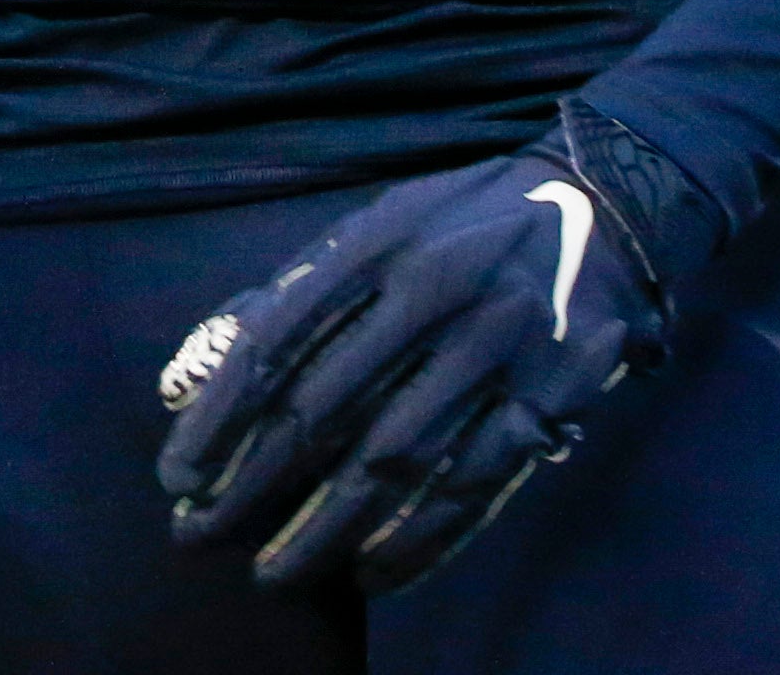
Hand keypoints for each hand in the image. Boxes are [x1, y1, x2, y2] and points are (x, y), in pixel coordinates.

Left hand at [154, 107, 710, 593]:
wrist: (602, 207)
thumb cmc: (459, 225)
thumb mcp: (375, 227)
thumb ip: (287, 297)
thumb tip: (187, 381)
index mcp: (375, 243)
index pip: (273, 341)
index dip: (218, 417)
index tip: (176, 475)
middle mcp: (433, 292)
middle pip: (323, 411)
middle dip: (251, 483)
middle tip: (200, 535)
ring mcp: (494, 348)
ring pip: (392, 462)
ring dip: (325, 527)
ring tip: (273, 571)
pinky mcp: (548, 399)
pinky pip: (472, 487)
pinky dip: (418, 540)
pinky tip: (372, 571)